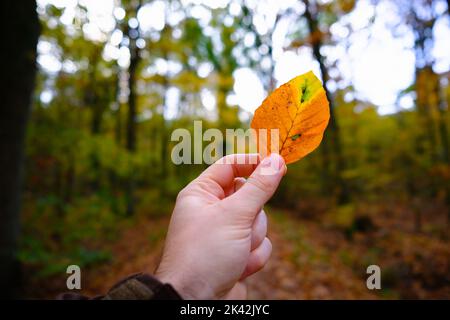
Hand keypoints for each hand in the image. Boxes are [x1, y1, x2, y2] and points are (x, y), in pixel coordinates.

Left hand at [155, 153, 285, 298]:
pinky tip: (238, 268)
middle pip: (250, 196)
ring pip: (258, 222)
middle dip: (252, 215)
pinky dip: (253, 257)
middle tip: (242, 225)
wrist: (195, 302)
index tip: (278, 162)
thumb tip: (276, 160)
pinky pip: (259, 245)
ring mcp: (226, 233)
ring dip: (252, 239)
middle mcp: (212, 211)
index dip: (253, 163)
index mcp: (202, 194)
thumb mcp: (234, 215)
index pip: (231, 166)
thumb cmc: (204, 254)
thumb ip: (259, 187)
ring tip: (236, 252)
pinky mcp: (236, 253)